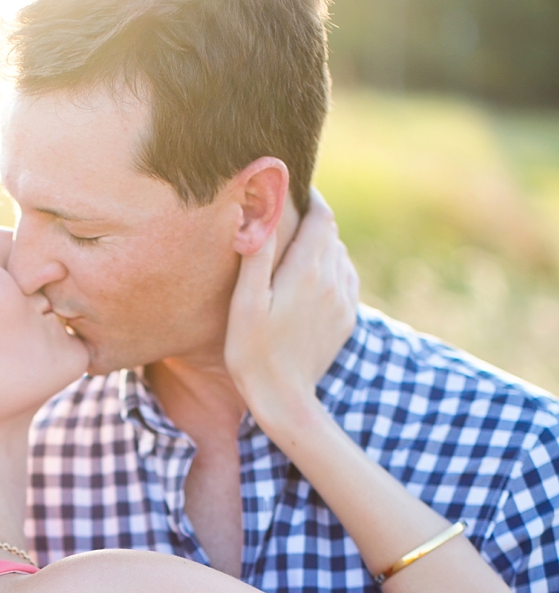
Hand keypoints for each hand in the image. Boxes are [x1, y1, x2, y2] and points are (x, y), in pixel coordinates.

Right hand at [225, 191, 358, 430]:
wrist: (285, 401)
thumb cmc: (253, 353)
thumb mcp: (245, 303)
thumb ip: (257, 253)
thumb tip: (262, 206)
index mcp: (307, 270)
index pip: (322, 216)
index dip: (310, 198)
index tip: (293, 191)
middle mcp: (333, 280)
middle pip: (331, 233)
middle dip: (312, 220)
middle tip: (286, 218)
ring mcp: (343, 301)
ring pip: (340, 255)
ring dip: (322, 245)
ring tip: (296, 250)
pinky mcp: (346, 320)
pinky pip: (345, 280)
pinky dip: (331, 269)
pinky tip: (311, 280)